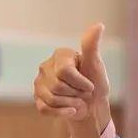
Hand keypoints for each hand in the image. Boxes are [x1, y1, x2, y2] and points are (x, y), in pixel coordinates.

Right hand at [33, 23, 112, 137]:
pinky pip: (45, 109)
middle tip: (83, 93)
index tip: (90, 85)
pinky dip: (62, 113)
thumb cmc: (95, 83)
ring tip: (77, 100)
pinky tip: (71, 110)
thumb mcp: (96, 65)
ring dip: (71, 103)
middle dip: (76, 93)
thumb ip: (92, 46)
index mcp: (60, 55)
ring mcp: (39, 83)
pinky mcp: (37, 99)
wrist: (92, 106)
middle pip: (57, 86)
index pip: (64, 72)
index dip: (81, 82)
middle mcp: (45, 67)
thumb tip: (99, 25)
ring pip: (51, 98)